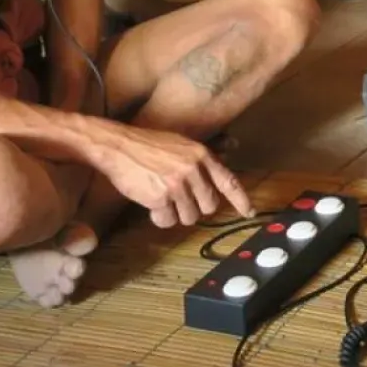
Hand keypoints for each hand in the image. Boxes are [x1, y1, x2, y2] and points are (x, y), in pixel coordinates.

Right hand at [89, 121, 253, 226]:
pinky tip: (150, 204)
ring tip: (161, 197)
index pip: (228, 181)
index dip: (240, 199)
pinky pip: (168, 221)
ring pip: (189, 217)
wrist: (117, 145)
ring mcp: (177, 184)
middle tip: (178, 200)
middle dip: (195, 208)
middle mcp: (193, 169)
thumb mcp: (180, 145)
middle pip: (209, 206)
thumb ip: (199, 162)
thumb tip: (216, 182)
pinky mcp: (160, 198)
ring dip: (175, 214)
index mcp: (201, 155)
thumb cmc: (146, 145)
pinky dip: (159, 218)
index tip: (248, 212)